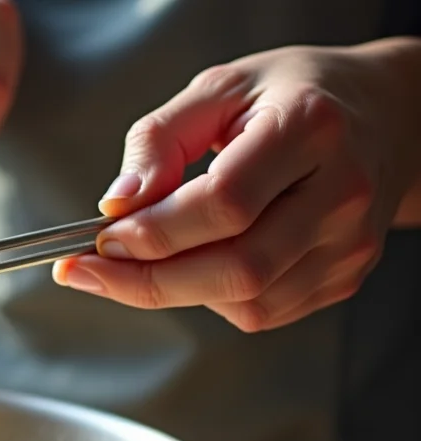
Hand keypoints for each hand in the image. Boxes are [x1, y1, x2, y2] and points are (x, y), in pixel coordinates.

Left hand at [54, 39, 420, 331]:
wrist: (384, 114)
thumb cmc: (289, 96)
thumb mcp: (217, 90)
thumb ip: (159, 140)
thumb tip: (117, 204)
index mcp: (308, 129)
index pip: (225, 204)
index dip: (155, 232)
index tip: (102, 238)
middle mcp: (341, 192)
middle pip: (238, 268)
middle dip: (149, 281)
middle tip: (93, 271)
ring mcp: (350, 243)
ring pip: (249, 302)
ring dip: (177, 293)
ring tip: (139, 264)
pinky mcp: (346, 276)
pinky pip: (265, 312)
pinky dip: (213, 300)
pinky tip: (195, 265)